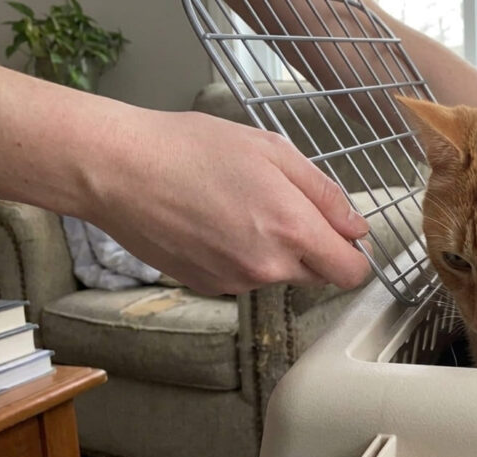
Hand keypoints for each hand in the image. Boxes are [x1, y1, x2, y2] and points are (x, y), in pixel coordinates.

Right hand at [84, 108, 372, 294]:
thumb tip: (357, 228)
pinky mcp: (207, 287)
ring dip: (273, 251)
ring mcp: (236, 282)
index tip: (341, 234)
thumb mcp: (273, 151)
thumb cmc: (195, 148)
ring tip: (237, 207)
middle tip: (280, 205)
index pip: (350, 272)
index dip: (354, 254)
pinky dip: (239, 257)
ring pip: (278, 275)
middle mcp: (269, 267)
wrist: (119, 170)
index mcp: (293, 230)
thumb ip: (324, 193)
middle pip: (317, 274)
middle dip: (312, 248)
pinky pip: (243, 277)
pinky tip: (212, 223)